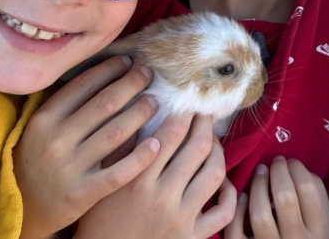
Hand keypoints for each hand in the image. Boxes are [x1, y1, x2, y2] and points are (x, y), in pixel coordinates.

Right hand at [15, 56, 160, 238]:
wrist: (22, 209)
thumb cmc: (38, 158)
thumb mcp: (41, 128)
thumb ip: (67, 104)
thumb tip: (105, 70)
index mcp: (44, 119)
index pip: (84, 84)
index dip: (110, 69)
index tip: (128, 61)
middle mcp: (56, 140)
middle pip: (106, 103)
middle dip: (132, 84)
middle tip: (148, 74)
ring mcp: (70, 168)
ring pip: (116, 132)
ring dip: (141, 112)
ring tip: (154, 102)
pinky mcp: (83, 193)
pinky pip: (118, 171)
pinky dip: (140, 156)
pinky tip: (156, 143)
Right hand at [74, 115, 236, 238]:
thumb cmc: (99, 221)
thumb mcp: (103, 181)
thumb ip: (120, 148)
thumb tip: (140, 111)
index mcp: (138, 180)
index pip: (170, 134)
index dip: (183, 113)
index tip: (186, 102)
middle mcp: (163, 198)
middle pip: (197, 148)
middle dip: (204, 124)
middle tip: (204, 112)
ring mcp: (181, 219)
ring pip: (214, 174)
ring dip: (218, 151)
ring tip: (212, 140)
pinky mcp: (193, 238)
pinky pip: (222, 213)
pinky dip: (229, 194)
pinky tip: (223, 181)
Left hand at [225, 157, 328, 238]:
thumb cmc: (313, 235)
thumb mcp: (326, 219)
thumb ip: (318, 194)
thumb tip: (297, 169)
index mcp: (318, 229)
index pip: (307, 188)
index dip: (297, 168)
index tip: (291, 162)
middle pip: (284, 197)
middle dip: (278, 171)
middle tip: (276, 162)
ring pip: (260, 214)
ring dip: (258, 185)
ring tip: (261, 171)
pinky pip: (238, 232)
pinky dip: (238, 211)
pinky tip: (243, 197)